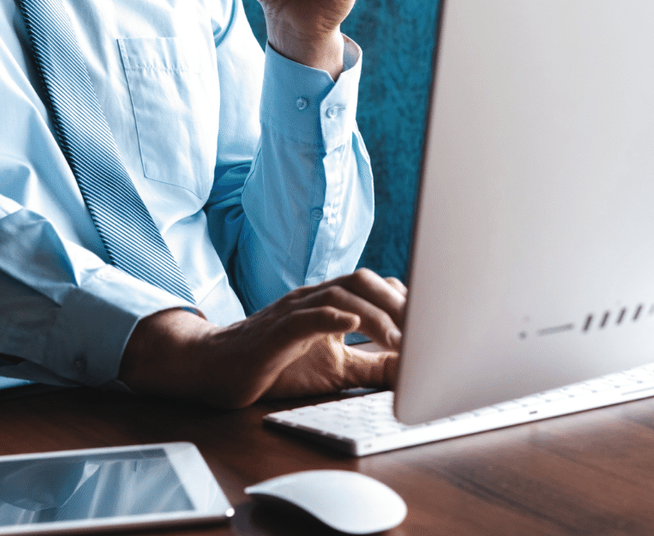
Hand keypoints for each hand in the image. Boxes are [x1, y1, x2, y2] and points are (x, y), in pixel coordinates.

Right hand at [118, 269, 407, 407]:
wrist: (220, 369)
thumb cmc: (276, 366)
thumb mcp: (335, 369)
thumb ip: (371, 366)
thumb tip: (412, 373)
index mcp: (331, 303)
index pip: (375, 287)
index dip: (405, 300)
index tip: (433, 322)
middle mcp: (315, 298)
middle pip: (363, 280)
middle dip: (398, 303)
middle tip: (425, 331)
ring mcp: (295, 310)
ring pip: (340, 295)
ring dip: (375, 315)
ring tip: (399, 340)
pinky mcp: (276, 330)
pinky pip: (306, 315)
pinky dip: (331, 316)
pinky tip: (352, 323)